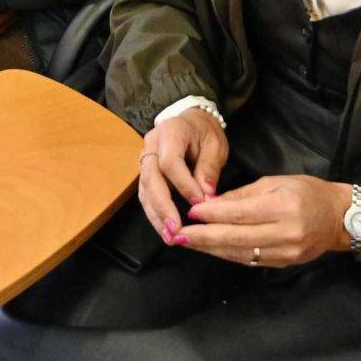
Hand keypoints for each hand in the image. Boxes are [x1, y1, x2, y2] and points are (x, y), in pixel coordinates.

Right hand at [137, 107, 228, 237]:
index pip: (170, 161)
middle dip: (163, 206)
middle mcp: (151, 144)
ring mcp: (144, 159)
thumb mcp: (215, 145)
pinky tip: (165, 230)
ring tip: (170, 237)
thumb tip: (207, 196)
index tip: (199, 203)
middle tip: (176, 230)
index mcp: (170, 131)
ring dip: (156, 216)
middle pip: (151, 178)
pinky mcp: (145, 173)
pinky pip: (146, 195)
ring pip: (145, 190)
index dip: (183, 184)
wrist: (192, 124)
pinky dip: (155, 214)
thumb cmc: (205, 133)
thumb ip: (209, 169)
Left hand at [178, 174, 354, 267]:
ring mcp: (286, 252)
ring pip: (240, 253)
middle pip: (236, 237)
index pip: (240, 213)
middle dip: (203, 237)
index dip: (212, 215)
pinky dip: (227, 254)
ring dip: (211, 249)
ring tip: (188, 243)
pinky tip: (211, 249)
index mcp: (284, 206)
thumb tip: (211, 204)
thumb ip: (243, 195)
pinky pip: (249, 260)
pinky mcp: (283, 263)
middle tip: (178, 235)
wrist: (339, 218)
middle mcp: (286, 232)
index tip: (190, 213)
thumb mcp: (277, 182)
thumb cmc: (308, 192)